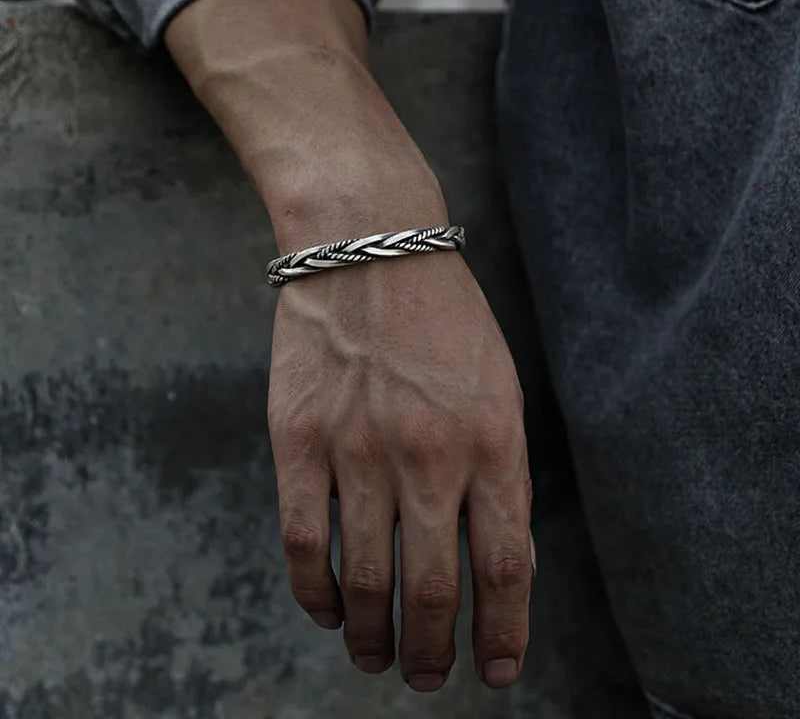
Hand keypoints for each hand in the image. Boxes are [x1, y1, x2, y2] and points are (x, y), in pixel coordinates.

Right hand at [165, 0, 533, 690]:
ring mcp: (359, 452)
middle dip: (433, 651)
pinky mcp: (299, 442)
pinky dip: (317, 594)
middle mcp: (430, 457)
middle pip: (434, 589)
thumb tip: (491, 550)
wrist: (369, 244)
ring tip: (377, 660)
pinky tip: (329, 613)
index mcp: (493, 440)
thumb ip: (499, 465)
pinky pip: (306, 544)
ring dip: (375, 636)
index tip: (496, 670)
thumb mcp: (498, 382)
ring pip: (368, 581)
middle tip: (427, 677)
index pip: (507, 566)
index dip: (504, 632)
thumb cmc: (443, 313)